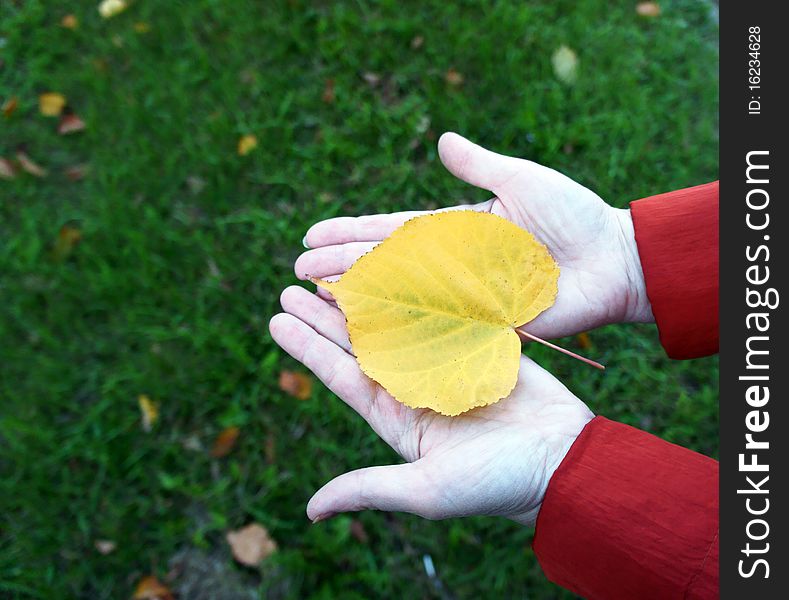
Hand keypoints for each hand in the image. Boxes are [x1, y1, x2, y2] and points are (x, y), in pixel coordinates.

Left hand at [269, 287, 593, 524]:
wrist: (564, 462)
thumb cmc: (495, 484)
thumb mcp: (425, 491)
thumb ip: (369, 489)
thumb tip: (311, 510)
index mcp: (396, 418)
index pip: (341, 375)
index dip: (307, 348)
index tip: (277, 318)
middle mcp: (413, 387)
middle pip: (358, 343)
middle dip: (324, 316)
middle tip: (291, 285)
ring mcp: (445, 363)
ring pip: (393, 321)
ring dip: (362, 297)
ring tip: (330, 271)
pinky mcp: (477, 344)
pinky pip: (439, 312)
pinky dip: (416, 291)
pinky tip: (394, 269)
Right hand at [295, 132, 652, 338]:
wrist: (615, 260)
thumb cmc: (573, 216)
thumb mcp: (521, 180)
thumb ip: (479, 166)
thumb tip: (440, 141)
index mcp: (458, 230)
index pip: (392, 230)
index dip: (352, 232)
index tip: (313, 232)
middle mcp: (453, 266)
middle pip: (385, 265)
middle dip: (339, 265)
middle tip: (296, 269)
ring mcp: (465, 298)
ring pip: (399, 296)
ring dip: (356, 296)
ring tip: (313, 296)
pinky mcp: (483, 325)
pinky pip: (432, 328)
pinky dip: (397, 330)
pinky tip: (361, 332)